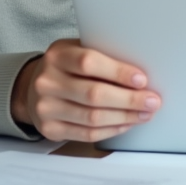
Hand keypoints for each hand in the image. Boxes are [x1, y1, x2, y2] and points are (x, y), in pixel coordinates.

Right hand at [10, 39, 160, 141]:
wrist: (33, 88)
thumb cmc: (66, 67)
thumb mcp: (77, 50)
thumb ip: (102, 57)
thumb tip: (141, 73)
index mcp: (57, 56)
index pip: (88, 62)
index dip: (118, 72)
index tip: (142, 79)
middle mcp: (47, 82)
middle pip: (94, 94)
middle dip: (129, 100)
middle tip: (152, 101)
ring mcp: (46, 108)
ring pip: (93, 118)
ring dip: (125, 117)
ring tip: (145, 113)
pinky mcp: (50, 129)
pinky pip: (87, 134)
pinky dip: (112, 129)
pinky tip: (127, 123)